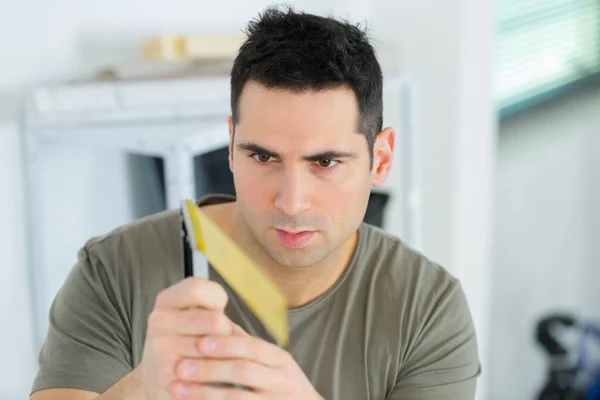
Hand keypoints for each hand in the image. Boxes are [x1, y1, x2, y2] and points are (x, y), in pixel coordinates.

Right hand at [133, 277, 239, 399]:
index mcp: (166, 301)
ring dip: (224, 355)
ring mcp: (161, 348)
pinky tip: (213, 376)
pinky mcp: (168, 374)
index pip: (197, 289)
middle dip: (226, 332)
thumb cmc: (183, 342)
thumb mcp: (191, 316)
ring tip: (215, 357)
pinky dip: (218, 376)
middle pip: (215, 321)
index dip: (217, 298)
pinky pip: (208, 371)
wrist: (153, 379)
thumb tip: (230, 329)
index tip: (219, 307)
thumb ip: (211, 308)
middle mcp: (159, 321)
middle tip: (221, 339)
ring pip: (215, 348)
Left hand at [171, 330, 323, 399]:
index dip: (227, 344)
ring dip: (205, 392)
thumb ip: (245, 344)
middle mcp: (282, 381)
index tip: (200, 342)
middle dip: (210, 368)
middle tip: (180, 366)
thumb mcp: (271, 362)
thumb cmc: (281, 384)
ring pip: (237, 397)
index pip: (254, 347)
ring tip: (179, 388)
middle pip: (244, 371)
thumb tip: (217, 319)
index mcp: (281, 360)